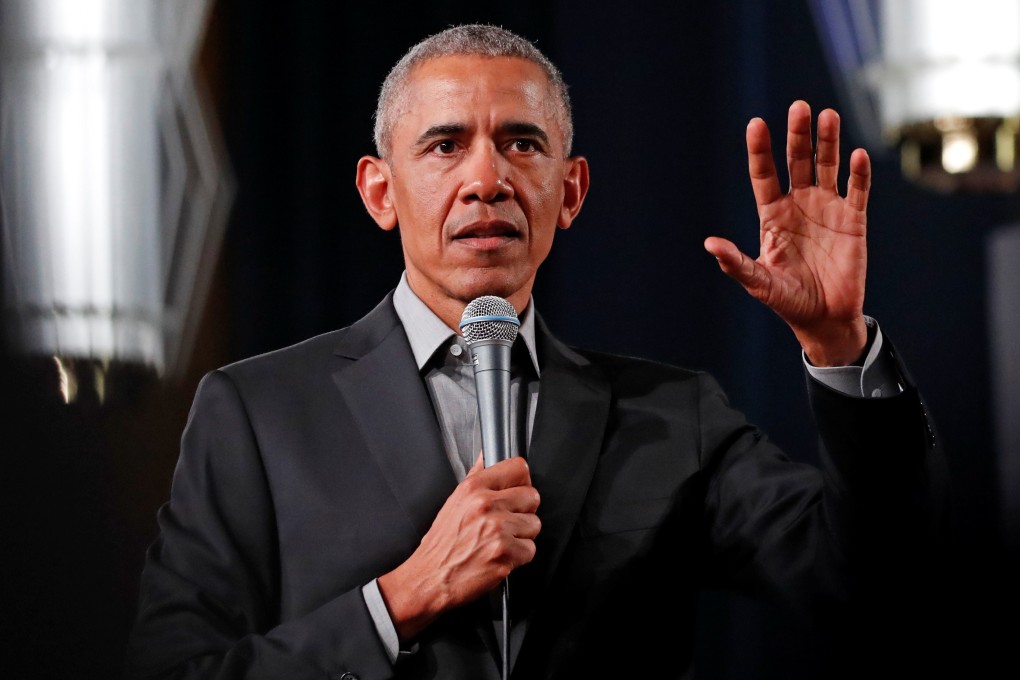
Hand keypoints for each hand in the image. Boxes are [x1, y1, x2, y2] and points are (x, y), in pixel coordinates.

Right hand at [377, 455, 539, 641]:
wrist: (428, 578)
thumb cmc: (441, 545)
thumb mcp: (453, 502)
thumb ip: (475, 477)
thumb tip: (486, 457)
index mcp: (473, 488)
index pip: (518, 468)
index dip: (522, 481)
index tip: (517, 491)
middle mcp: (486, 505)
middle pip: (532, 496)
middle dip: (523, 512)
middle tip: (507, 523)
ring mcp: (497, 529)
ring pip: (534, 524)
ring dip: (522, 536)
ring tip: (500, 541)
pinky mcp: (505, 553)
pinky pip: (530, 550)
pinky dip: (518, 557)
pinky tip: (499, 556)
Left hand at [704, 100, 871, 365]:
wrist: (825, 318)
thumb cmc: (788, 300)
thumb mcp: (759, 282)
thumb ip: (736, 263)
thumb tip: (709, 244)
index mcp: (773, 216)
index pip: (764, 174)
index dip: (760, 150)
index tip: (756, 123)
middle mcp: (799, 205)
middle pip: (797, 161)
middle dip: (797, 134)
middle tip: (798, 107)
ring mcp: (827, 209)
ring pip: (827, 166)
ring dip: (828, 141)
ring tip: (827, 115)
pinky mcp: (854, 220)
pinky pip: (857, 190)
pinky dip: (858, 173)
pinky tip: (857, 155)